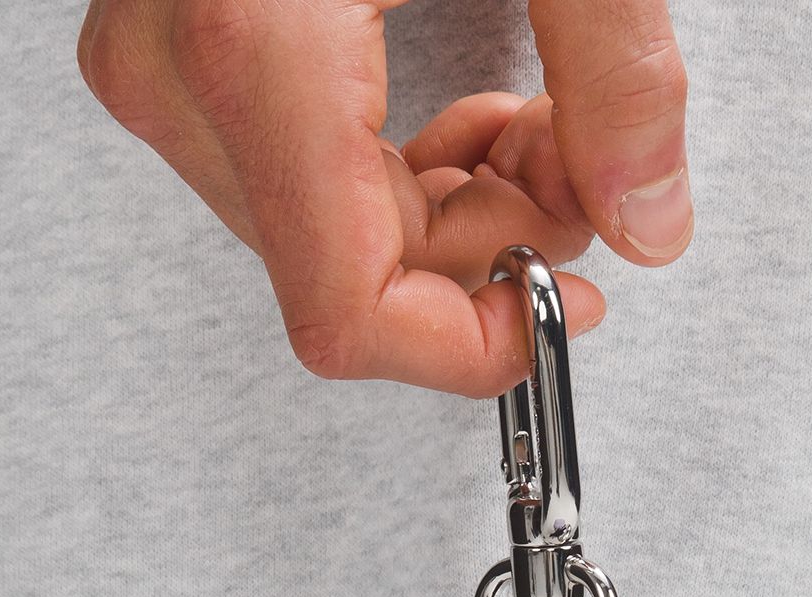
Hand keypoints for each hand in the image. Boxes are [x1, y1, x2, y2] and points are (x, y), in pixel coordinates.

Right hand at [77, 0, 690, 395]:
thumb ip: (619, 67)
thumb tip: (652, 209)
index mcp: (251, 35)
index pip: (346, 311)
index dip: (466, 346)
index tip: (555, 306)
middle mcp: (177, 62)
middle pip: (340, 275)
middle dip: (480, 254)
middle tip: (580, 172)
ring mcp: (159, 52)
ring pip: (315, 232)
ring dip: (448, 210)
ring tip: (536, 130)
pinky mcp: (172, 35)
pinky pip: (285, 167)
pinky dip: (398, 167)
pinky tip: (467, 117)